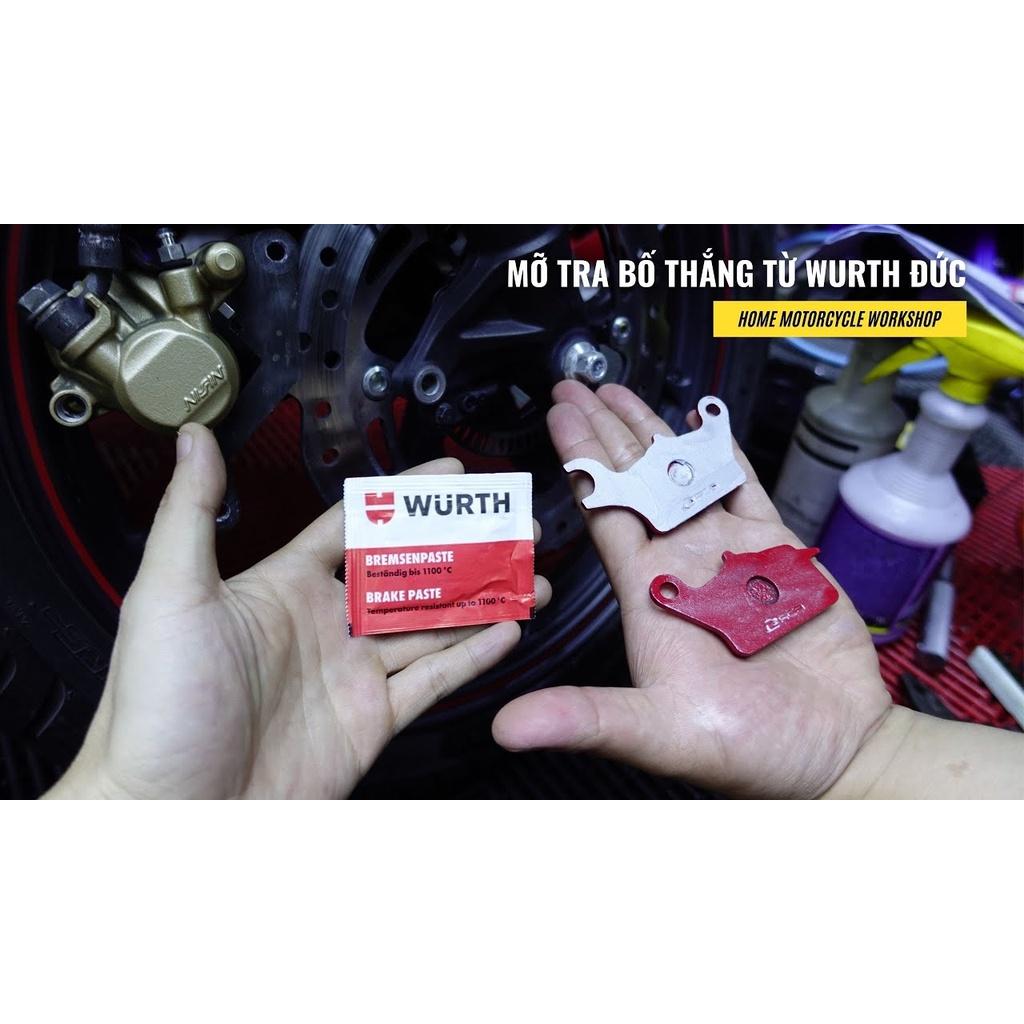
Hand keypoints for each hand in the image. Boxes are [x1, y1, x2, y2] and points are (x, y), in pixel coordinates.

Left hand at [49, 424, 548, 798]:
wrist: (167, 813)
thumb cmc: (153, 707)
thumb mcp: (169, 594)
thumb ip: (192, 513)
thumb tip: (194, 440)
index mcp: (282, 586)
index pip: (358, 528)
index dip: (407, 500)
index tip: (452, 478)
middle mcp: (325, 625)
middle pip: (411, 574)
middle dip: (464, 550)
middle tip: (511, 528)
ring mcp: (352, 675)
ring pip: (433, 625)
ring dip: (480, 601)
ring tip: (527, 578)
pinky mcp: (371, 722)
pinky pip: (433, 680)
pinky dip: (473, 656)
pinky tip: (505, 632)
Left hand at [493, 382, 889, 797]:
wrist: (835, 750)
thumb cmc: (750, 749)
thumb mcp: (659, 732)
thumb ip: (587, 717)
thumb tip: (506, 728)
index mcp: (649, 594)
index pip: (604, 512)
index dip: (581, 462)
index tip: (559, 418)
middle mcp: (682, 564)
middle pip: (634, 482)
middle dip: (604, 433)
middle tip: (575, 387)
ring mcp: (729, 552)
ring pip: (683, 477)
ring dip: (653, 434)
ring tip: (622, 393)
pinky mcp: (777, 550)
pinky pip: (744, 488)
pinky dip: (725, 453)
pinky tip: (702, 423)